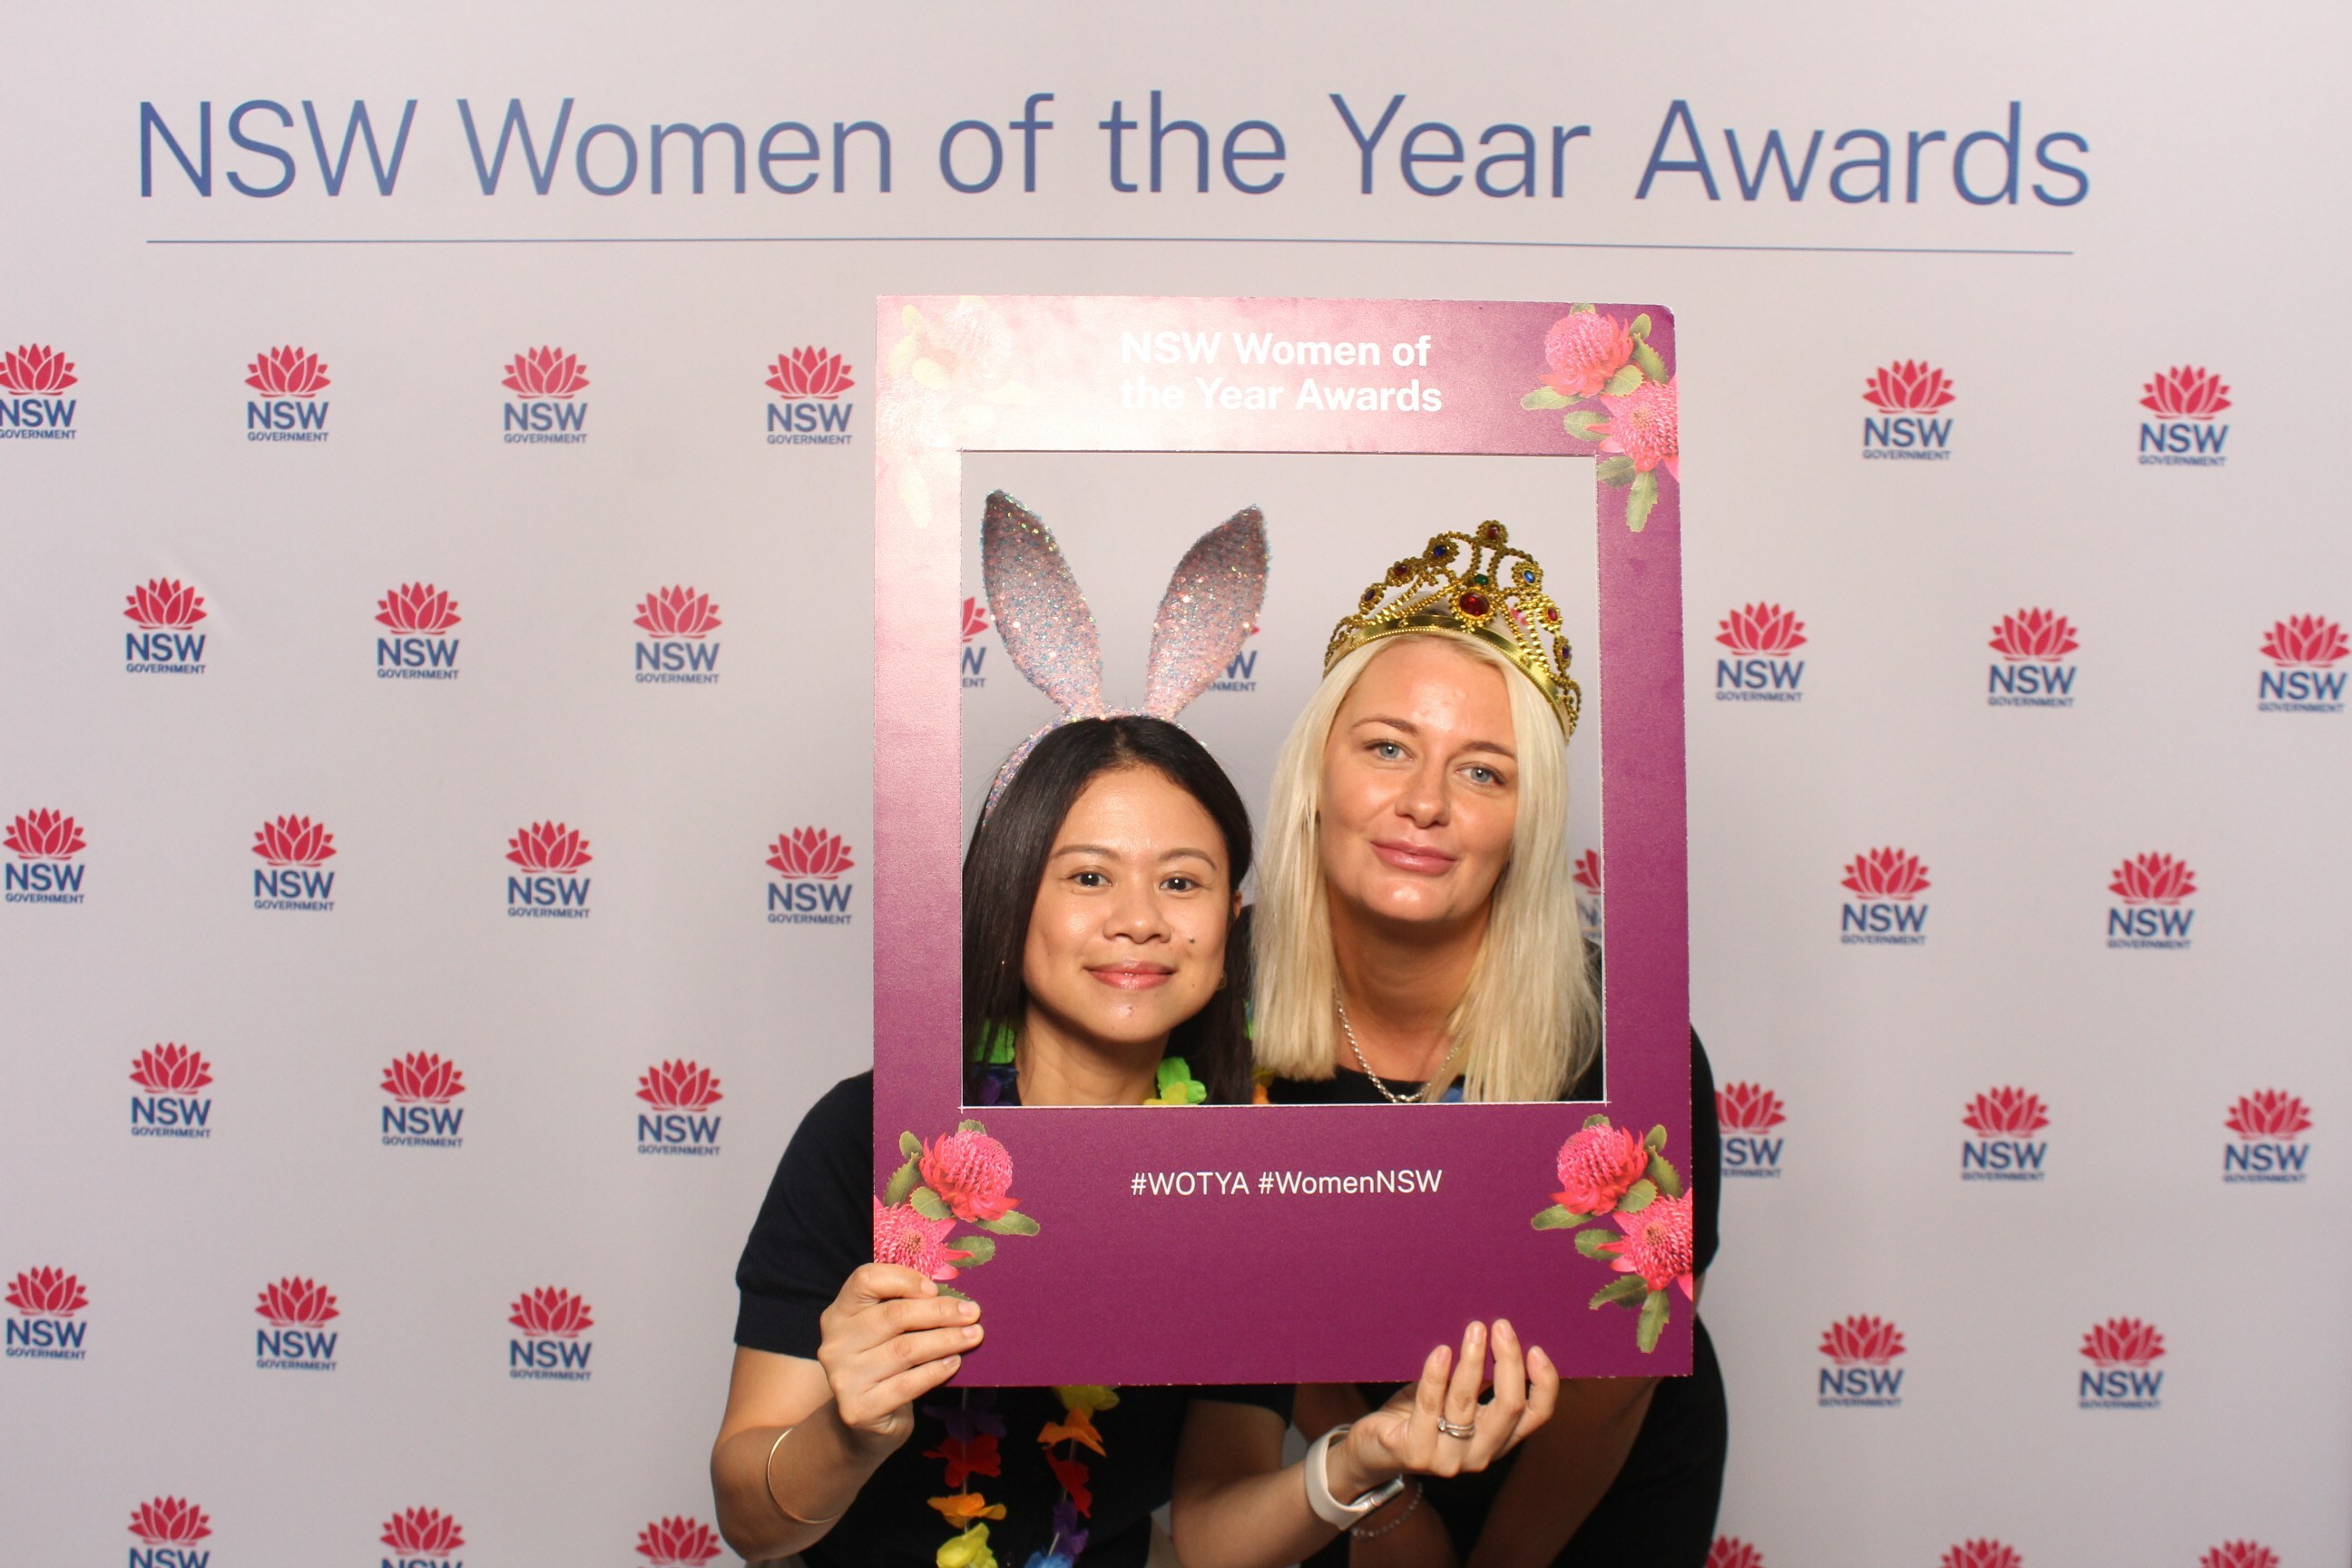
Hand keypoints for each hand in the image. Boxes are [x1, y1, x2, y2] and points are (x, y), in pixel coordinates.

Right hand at [813, 1264, 981, 1453]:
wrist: (865, 1421)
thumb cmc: (883, 1364)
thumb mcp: (884, 1331)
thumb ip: (905, 1308)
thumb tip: (954, 1298)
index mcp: (840, 1312)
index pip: (866, 1280)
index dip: (904, 1279)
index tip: (934, 1289)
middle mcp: (835, 1342)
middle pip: (892, 1315)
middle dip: (939, 1312)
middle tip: (972, 1312)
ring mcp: (844, 1377)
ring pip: (904, 1350)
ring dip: (945, 1340)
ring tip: (972, 1336)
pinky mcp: (859, 1408)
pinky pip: (906, 1384)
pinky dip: (935, 1371)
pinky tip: (953, 1363)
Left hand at [1337, 1321, 1557, 1492]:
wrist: (1373, 1450)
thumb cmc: (1419, 1415)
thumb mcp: (1456, 1399)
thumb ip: (1480, 1380)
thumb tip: (1498, 1332)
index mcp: (1498, 1440)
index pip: (1535, 1415)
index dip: (1544, 1383)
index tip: (1536, 1348)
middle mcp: (1479, 1454)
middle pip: (1509, 1406)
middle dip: (1508, 1362)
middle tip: (1500, 1326)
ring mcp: (1448, 1458)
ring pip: (1467, 1402)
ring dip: (1472, 1360)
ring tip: (1473, 1329)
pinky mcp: (1415, 1452)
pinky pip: (1429, 1406)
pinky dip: (1436, 1375)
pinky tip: (1440, 1351)